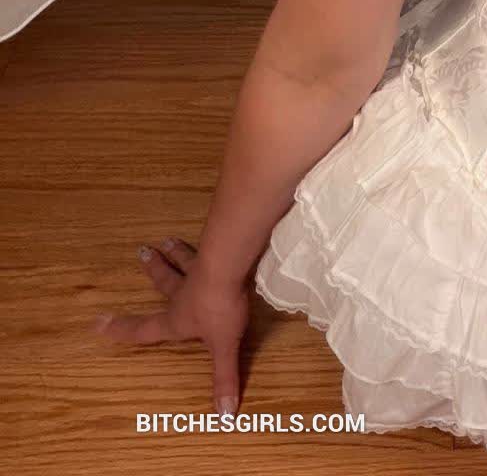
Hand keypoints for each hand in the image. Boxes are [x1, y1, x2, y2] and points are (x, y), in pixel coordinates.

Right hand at [92, 237, 249, 413]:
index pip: (143, 329)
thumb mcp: (223, 346)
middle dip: (153, 270)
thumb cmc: (219, 308)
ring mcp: (197, 270)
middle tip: (142, 252)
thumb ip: (224, 377)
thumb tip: (224, 415)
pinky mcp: (214, 254)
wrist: (229, 265)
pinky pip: (207, 248)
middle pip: (163, 281)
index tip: (97, 322)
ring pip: (182, 261)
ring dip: (174, 252)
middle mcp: (182, 293)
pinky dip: (204, 241)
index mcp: (176, 319)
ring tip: (166, 240)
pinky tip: (209, 233)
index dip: (121, 330)